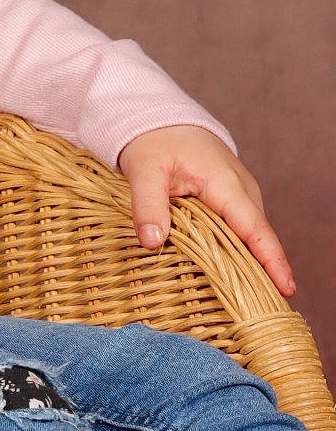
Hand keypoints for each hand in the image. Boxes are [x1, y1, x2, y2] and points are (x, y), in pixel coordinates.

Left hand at [116, 125, 294, 299]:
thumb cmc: (155, 142)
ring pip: (250, 234)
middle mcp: (242, 190)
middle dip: (266, 272)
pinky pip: (241, 229)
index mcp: (226, 184)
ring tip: (255, 303)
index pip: (254, 229)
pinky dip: (240, 250)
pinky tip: (237, 276)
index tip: (286, 289)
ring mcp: (241, 194)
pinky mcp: (232, 198)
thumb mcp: (144, 170)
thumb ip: (147, 205)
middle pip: (258, 237)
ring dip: (253, 263)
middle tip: (266, 311)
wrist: (160, 119)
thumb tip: (152, 242)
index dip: (270, 260)